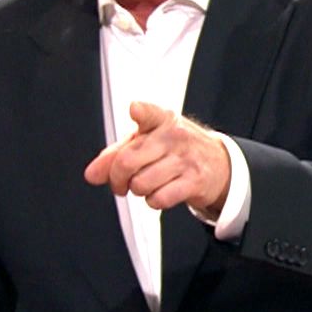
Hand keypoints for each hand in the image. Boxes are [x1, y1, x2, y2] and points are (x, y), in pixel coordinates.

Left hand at [84, 101, 230, 216]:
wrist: (219, 164)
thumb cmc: (176, 150)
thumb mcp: (149, 142)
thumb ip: (116, 154)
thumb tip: (92, 174)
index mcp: (161, 120)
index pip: (149, 113)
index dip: (140, 112)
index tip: (135, 109)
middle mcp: (173, 137)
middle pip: (127, 162)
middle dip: (117, 179)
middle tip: (122, 182)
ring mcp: (185, 159)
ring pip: (141, 184)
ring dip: (138, 190)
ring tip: (148, 184)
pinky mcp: (194, 182)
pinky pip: (159, 199)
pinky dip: (154, 201)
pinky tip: (161, 193)